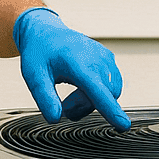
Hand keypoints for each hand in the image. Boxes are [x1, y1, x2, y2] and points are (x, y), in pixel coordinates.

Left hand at [14, 8, 131, 129]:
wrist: (46, 32)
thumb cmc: (40, 53)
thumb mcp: (34, 76)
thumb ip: (45, 98)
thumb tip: (55, 119)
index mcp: (77, 63)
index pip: (97, 91)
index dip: (110, 110)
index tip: (124, 125)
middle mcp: (97, 59)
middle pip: (102, 97)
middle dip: (84, 107)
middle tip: (64, 107)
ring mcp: (106, 58)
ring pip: (109, 94)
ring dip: (91, 101)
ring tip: (70, 98)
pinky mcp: (109, 59)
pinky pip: (111, 86)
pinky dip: (99, 93)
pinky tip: (82, 87)